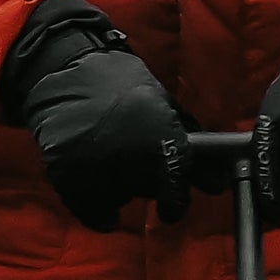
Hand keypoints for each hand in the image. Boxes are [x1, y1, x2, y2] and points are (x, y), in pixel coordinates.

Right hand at [11, 11, 190, 231]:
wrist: (64, 67)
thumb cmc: (118, 78)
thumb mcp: (162, 101)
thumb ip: (185, 140)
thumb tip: (215, 178)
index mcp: (163, 146)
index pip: (175, 197)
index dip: (174, 203)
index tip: (170, 205)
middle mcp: (135, 167)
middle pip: (145, 192)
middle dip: (142, 179)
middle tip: (129, 153)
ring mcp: (100, 177)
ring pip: (118, 199)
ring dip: (117, 186)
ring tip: (105, 153)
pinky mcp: (70, 183)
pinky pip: (91, 212)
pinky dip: (94, 206)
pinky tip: (93, 182)